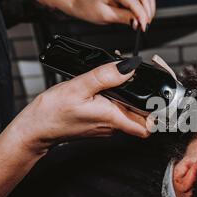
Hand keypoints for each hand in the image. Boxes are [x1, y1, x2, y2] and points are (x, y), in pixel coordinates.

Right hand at [11, 62, 149, 153]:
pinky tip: (108, 86)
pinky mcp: (101, 123)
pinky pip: (117, 111)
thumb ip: (105, 76)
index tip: (159, 94)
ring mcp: (108, 126)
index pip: (149, 126)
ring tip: (122, 77)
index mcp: (114, 118)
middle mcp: (114, 125)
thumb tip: (129, 66)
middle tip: (141, 77)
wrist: (36, 129)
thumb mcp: (79, 88)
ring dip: (131, 96)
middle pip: (143, 115)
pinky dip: (118, 99)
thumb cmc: (53, 113)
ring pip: (130, 112)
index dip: (160, 113)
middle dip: (146, 96)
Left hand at [70, 0, 161, 30]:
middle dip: (147, 13)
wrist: (85, 3)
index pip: (135, 2)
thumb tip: (137, 21)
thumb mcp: (106, 16)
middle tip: (143, 26)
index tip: (143, 27)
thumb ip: (124, 18)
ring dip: (149, 8)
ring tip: (143, 20)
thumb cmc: (91, 8)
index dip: (141, 16)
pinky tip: (151, 4)